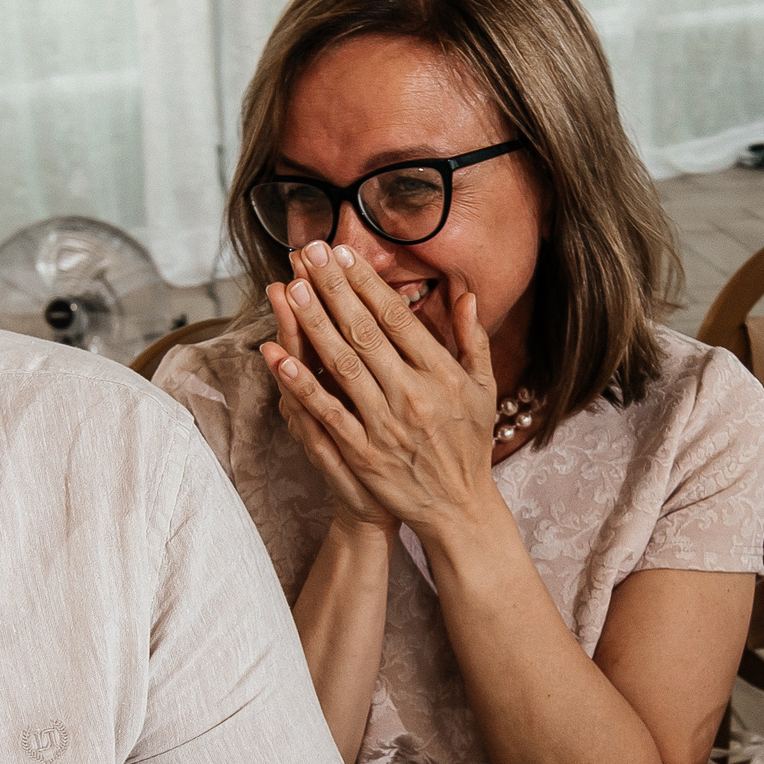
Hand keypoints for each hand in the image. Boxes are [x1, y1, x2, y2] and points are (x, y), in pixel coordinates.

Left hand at [261, 240, 501, 540]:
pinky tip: (280, 358)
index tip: (343, 254)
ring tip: (290, 290)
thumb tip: (465, 293)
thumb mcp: (483, 389)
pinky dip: (304, 385)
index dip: (366, 284)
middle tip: (308, 254)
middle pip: (365, 333)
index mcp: (441, 374)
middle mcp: (414, 395)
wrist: (460, 509)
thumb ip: (472, 339)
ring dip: (314, 325)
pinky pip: (329, 414)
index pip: (397, 318)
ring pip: (343, 366)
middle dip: (333, 289)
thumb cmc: (470, 444)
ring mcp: (387, 425)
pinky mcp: (365, 454)